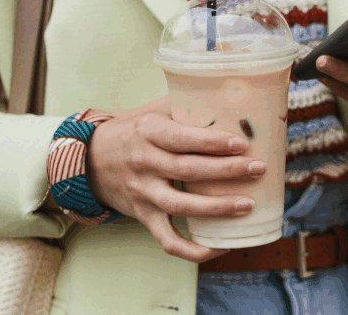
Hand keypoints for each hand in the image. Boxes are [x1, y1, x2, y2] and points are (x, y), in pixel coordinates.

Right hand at [86, 97, 266, 262]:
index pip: (181, 138)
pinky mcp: (143, 216)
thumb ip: (185, 105)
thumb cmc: (133, 131)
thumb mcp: (152, 111)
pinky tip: (220, 247)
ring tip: (248, 205)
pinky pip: (168, 239)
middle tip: (257, 169)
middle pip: (187, 170)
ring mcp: (142, 192)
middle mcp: (143, 162)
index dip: (211, 142)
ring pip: (180, 206)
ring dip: (216, 208)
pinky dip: (193, 249)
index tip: (241, 143)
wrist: (90, 161)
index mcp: (148, 132)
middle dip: (226, 171)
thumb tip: (232, 98)